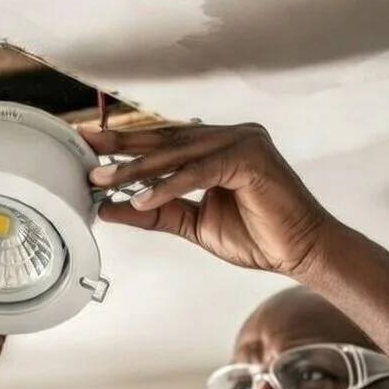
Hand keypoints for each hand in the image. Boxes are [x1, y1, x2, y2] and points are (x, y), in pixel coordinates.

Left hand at [80, 123, 336, 276]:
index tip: (90, 149)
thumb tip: (111, 208)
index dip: (126, 146)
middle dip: (123, 148)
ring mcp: (243, 141)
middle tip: (87, 152)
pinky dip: (170, 186)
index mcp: (218, 147)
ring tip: (106, 181)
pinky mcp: (251, 157)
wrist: (301, 252)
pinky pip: (200, 171)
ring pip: (179, 154)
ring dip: (139, 168)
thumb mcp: (193, 224)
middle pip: (167, 140)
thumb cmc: (259, 236)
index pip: (165, 142)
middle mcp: (231, 136)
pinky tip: (142, 198)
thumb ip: (155, 212)